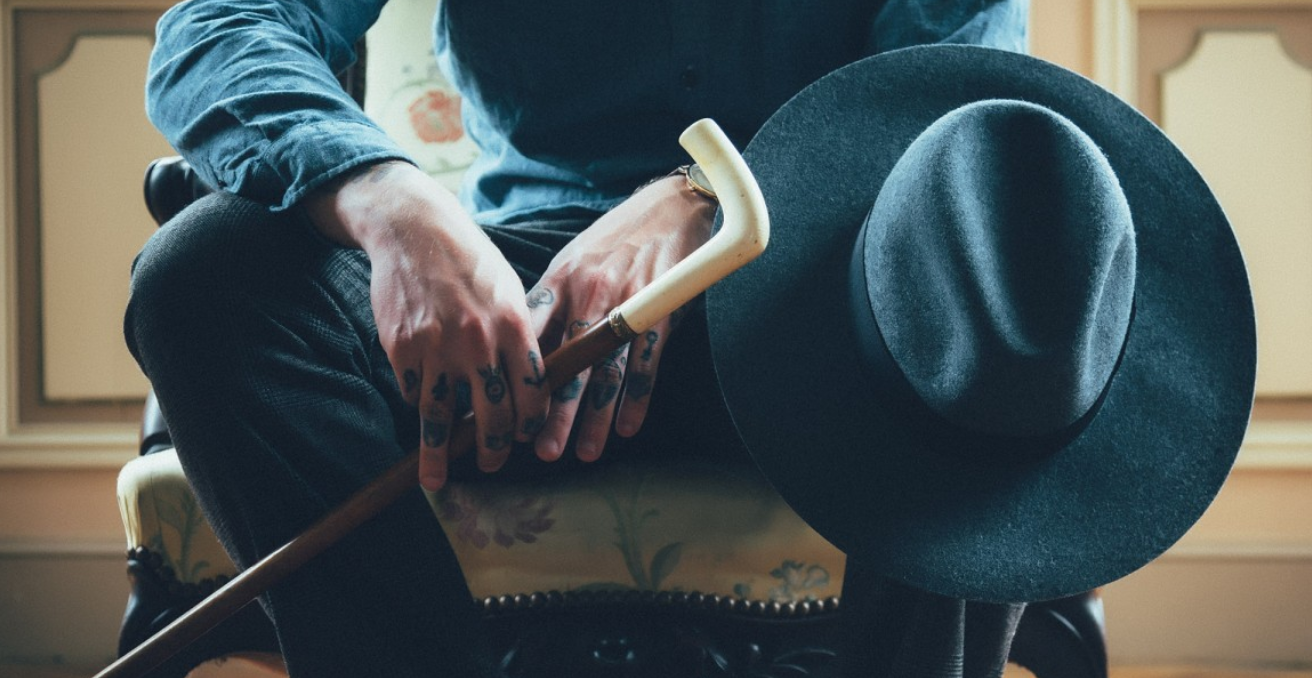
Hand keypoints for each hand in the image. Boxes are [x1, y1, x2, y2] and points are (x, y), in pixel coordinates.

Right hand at [304, 161, 549, 490]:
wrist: (416, 231)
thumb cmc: (471, 262)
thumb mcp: (510, 292)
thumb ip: (521, 338)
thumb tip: (531, 385)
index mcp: (514, 326)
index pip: (532, 392)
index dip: (531, 424)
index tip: (526, 439)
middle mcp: (478, 341)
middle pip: (491, 414)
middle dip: (492, 448)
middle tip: (491, 463)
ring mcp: (437, 347)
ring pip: (441, 416)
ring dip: (441, 452)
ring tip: (438, 477)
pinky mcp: (402, 347)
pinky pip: (413, 392)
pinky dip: (419, 404)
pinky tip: (422, 412)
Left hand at [528, 173, 715, 462]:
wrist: (671, 206)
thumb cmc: (615, 237)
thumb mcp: (571, 260)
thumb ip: (549, 303)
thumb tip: (523, 349)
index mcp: (560, 282)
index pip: (530, 337)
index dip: (515, 377)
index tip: (503, 413)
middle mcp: (589, 296)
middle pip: (567, 365)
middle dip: (554, 413)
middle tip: (540, 451)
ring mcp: (626, 306)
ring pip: (606, 373)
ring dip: (595, 417)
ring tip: (584, 452)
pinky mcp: (661, 313)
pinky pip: (645, 364)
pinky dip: (636, 398)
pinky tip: (626, 427)